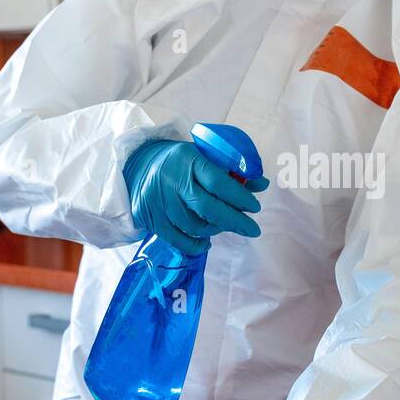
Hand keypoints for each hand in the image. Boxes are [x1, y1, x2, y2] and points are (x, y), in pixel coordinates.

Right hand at [123, 139, 268, 255]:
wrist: (138, 165)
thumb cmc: (179, 160)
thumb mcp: (204, 155)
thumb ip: (232, 169)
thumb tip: (262, 184)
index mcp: (189, 159)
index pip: (219, 182)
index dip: (240, 198)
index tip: (255, 207)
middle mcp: (172, 181)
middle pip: (207, 208)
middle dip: (235, 221)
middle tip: (253, 229)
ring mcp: (160, 202)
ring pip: (194, 226)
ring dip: (216, 230)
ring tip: (224, 226)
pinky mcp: (151, 219)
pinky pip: (178, 240)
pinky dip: (196, 245)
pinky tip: (207, 241)